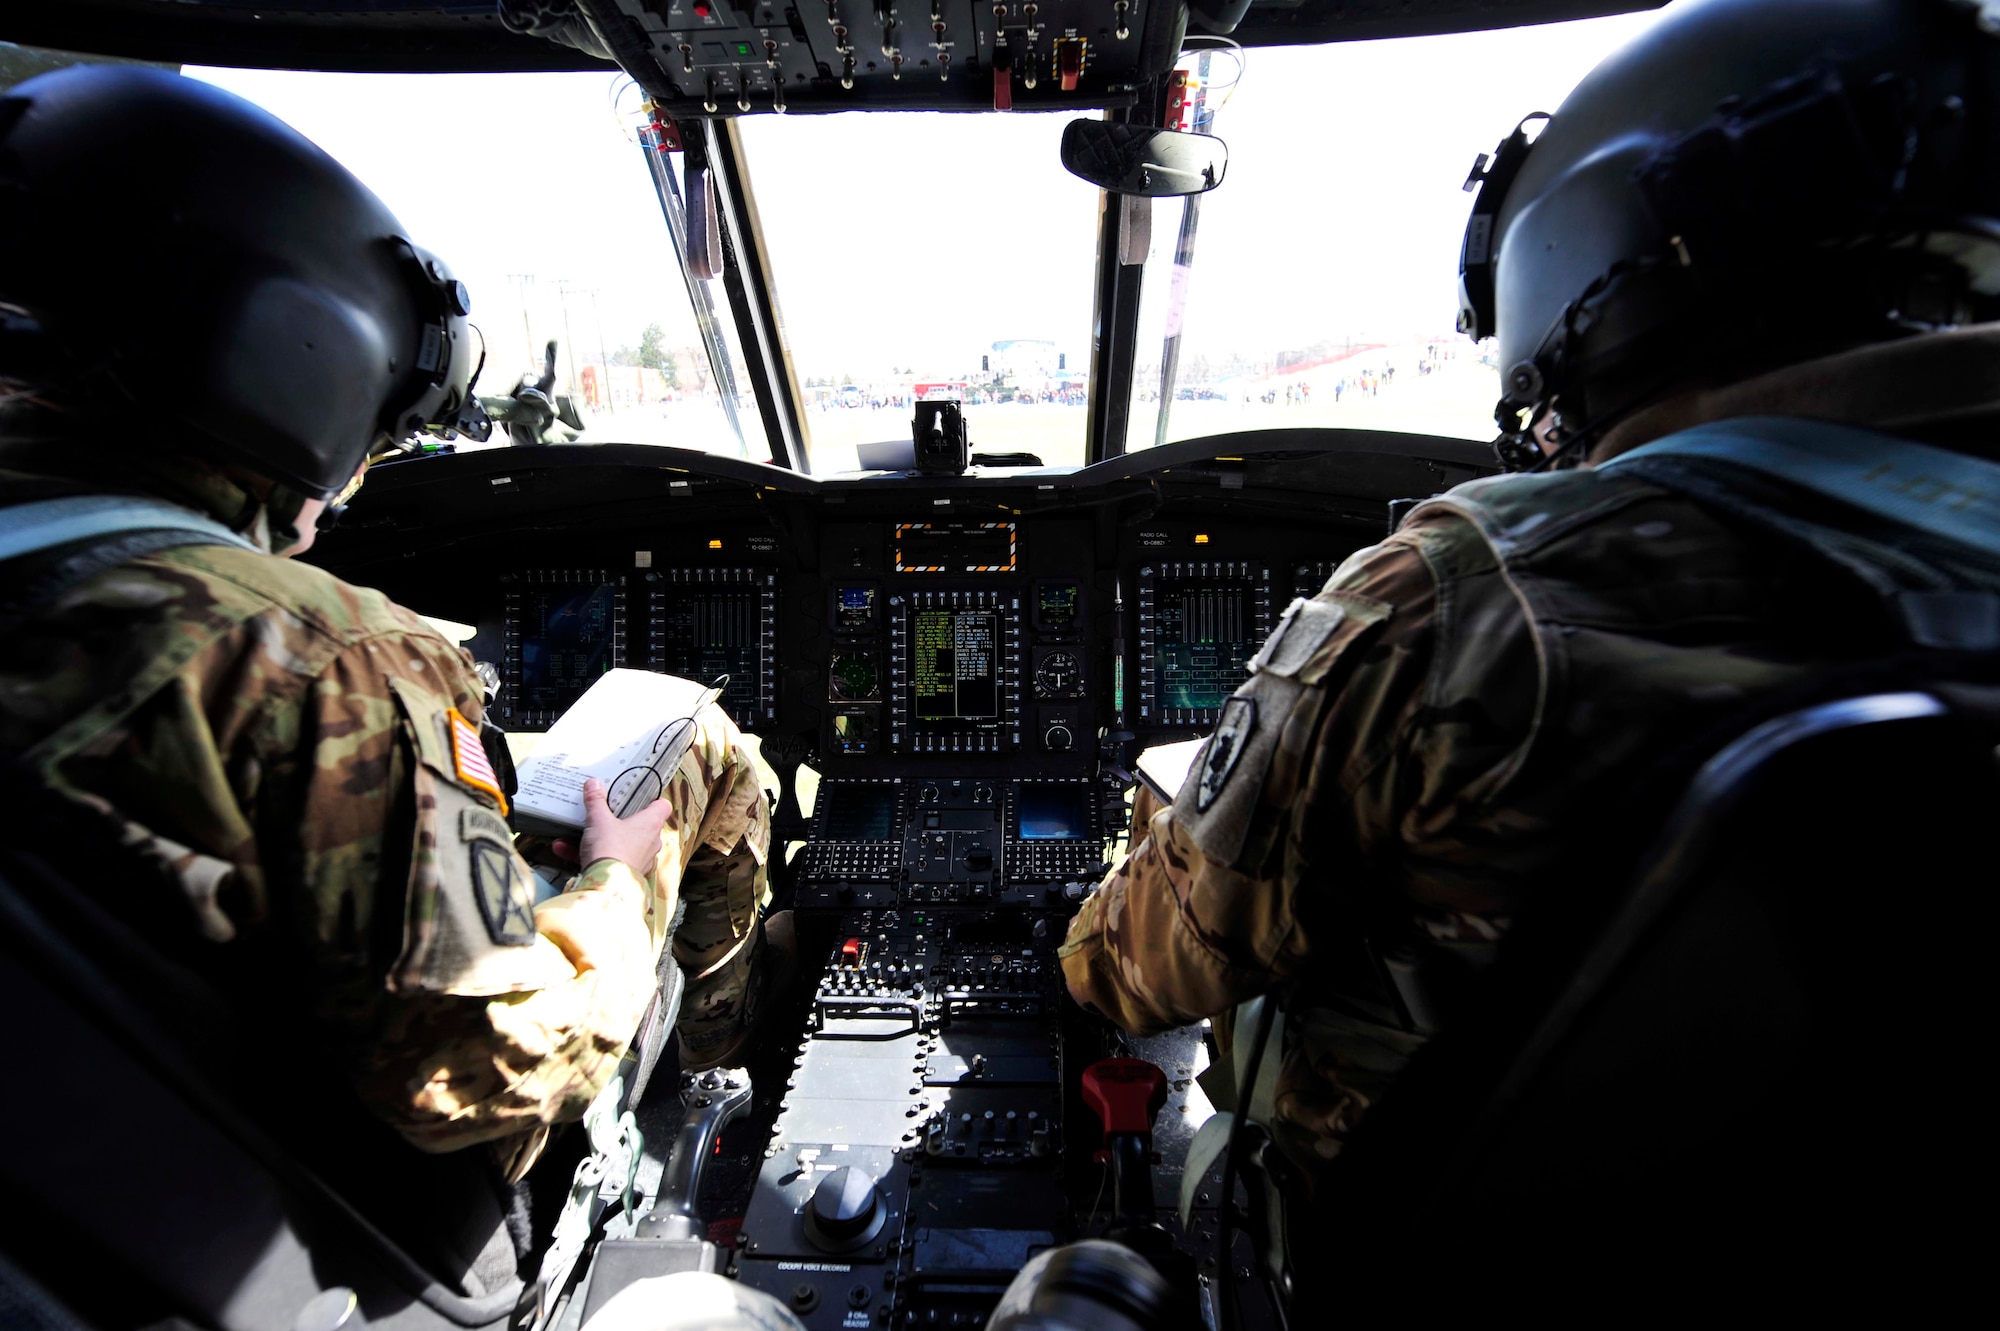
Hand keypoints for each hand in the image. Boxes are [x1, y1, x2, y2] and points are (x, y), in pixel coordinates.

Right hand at [555, 777, 672, 878]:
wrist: (605, 885)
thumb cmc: (610, 848)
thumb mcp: (598, 819)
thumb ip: (596, 801)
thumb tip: (594, 783)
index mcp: (650, 824)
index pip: (662, 807)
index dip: (652, 800)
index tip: (638, 796)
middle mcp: (650, 842)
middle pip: (639, 826)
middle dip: (620, 820)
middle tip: (604, 813)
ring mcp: (640, 859)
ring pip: (619, 844)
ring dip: (598, 839)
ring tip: (575, 833)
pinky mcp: (626, 873)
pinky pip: (607, 859)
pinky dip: (587, 855)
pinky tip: (562, 849)